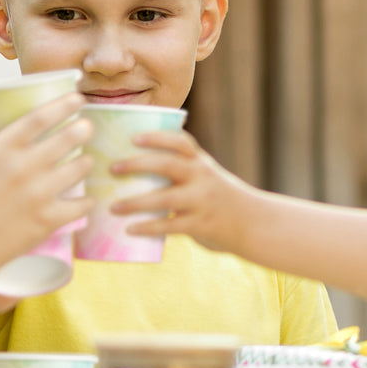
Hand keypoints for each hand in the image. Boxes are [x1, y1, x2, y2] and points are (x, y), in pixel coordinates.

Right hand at [0, 93, 92, 276]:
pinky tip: (85, 199)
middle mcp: (21, 167)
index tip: (77, 98)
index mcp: (0, 150)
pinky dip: (86, 201)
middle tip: (87, 128)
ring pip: (79, 167)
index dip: (63, 105)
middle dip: (83, 129)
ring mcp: (37, 194)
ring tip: (85, 162)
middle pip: (67, 138)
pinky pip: (81, 204)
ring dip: (85, 162)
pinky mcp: (47, 220)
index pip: (39, 118)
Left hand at [109, 129, 254, 254]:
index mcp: (201, 162)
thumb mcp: (206, 176)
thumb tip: (132, 168)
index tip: (134, 137)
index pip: (180, 142)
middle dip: (137, 164)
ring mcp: (203, 201)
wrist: (255, 224)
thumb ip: (180, 170)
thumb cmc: (219, 198)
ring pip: (165, 198)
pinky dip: (148, 228)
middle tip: (112, 168)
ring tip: (113, 207)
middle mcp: (203, 177)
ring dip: (135, 202)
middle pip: (168, 164)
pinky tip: (129, 230)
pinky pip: (170, 226)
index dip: (157, 137)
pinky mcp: (201, 225)